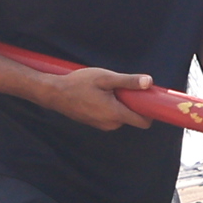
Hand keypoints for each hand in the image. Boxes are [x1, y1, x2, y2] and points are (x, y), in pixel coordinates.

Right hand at [40, 63, 154, 130]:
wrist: (54, 93)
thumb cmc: (78, 83)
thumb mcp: (105, 78)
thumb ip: (128, 81)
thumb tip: (148, 82)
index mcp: (115, 114)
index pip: (143, 122)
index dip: (149, 111)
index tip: (146, 98)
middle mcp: (110, 124)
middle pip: (132, 117)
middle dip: (131, 104)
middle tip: (120, 88)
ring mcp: (101, 125)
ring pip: (121, 116)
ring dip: (119, 105)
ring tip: (105, 91)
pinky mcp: (94, 123)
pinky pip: (110, 117)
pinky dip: (110, 108)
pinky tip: (98, 96)